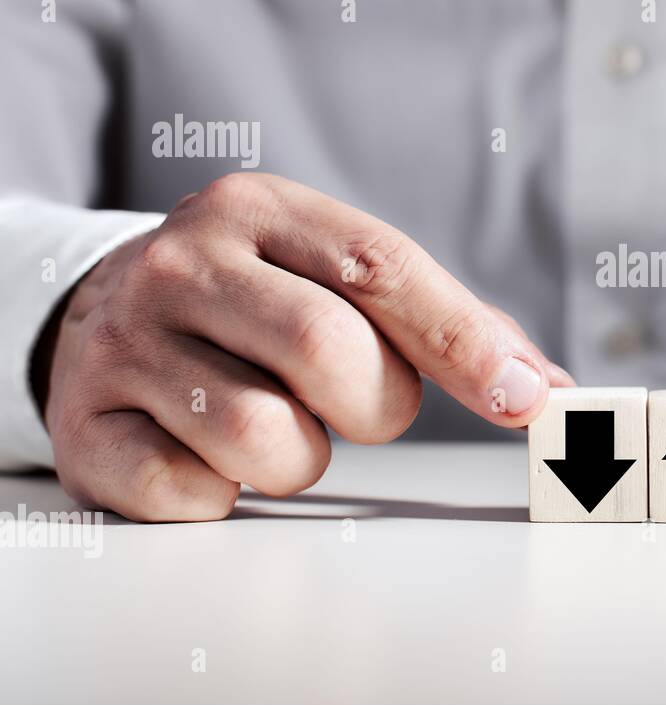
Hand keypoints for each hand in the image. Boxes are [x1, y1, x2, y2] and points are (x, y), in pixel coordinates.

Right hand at [39, 173, 572, 521]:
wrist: (104, 311)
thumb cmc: (255, 299)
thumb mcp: (333, 274)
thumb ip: (441, 322)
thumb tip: (541, 388)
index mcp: (261, 210)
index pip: (381, 268)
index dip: (464, 341)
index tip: (527, 400)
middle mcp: (184, 262)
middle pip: (327, 350)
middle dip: (375, 405)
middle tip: (357, 405)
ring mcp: (124, 342)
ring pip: (262, 435)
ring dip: (300, 457)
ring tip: (278, 425)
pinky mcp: (84, 426)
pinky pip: (192, 492)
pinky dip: (225, 494)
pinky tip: (209, 453)